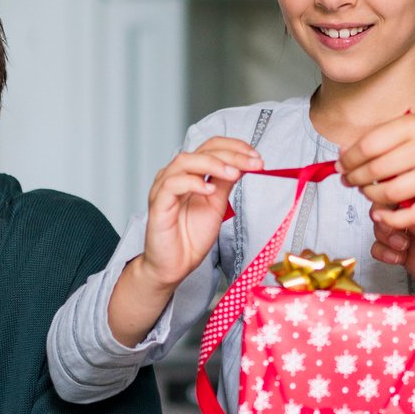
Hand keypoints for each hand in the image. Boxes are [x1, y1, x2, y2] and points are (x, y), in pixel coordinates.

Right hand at [109, 138, 260, 346]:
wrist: (174, 266)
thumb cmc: (191, 237)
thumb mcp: (217, 205)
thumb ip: (226, 183)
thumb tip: (244, 164)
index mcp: (190, 173)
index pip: (212, 147)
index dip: (235, 148)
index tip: (257, 157)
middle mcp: (176, 175)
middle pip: (202, 150)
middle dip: (232, 155)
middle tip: (254, 163)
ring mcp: (164, 188)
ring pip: (185, 161)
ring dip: (213, 164)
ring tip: (234, 174)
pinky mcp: (158, 205)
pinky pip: (172, 185)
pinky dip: (193, 183)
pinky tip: (210, 190)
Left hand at [340, 113, 414, 230]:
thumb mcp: (414, 122)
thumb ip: (382, 136)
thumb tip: (345, 154)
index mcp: (414, 126)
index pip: (368, 146)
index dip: (348, 158)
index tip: (342, 164)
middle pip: (376, 170)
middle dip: (355, 178)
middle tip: (349, 180)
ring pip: (390, 193)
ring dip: (370, 195)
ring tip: (367, 191)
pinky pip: (413, 215)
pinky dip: (392, 218)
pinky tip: (381, 213)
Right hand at [373, 198, 414, 355]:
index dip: (403, 195)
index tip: (396, 204)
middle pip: (397, 207)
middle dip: (387, 212)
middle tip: (389, 224)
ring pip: (386, 226)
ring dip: (384, 231)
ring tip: (398, 243)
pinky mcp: (413, 262)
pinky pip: (387, 251)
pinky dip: (383, 251)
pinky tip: (396, 257)